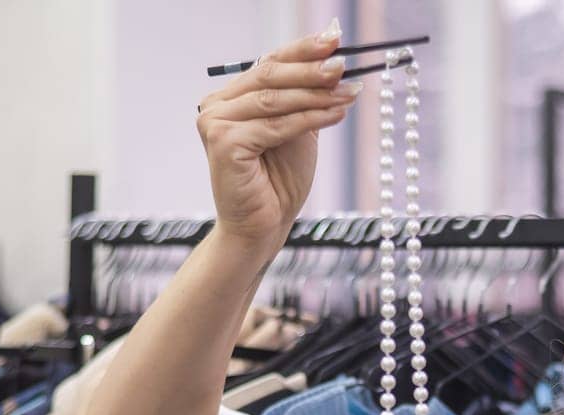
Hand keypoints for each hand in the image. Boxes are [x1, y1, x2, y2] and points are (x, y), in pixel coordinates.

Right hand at [195, 20, 362, 248]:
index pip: (268, 63)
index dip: (302, 49)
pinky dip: (310, 118)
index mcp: (229, 97)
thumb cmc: (279, 182)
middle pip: (270, 75)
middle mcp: (215, 105)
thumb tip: (334, 62)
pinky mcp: (223, 143)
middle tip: (344, 64)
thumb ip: (306, 98)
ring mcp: (215, 123)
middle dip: (311, 69)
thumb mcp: (297, 130)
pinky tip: (337, 113)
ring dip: (316, 95)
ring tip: (348, 92)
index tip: (334, 37)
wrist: (262, 227)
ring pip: (275, 100)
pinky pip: (276, 125)